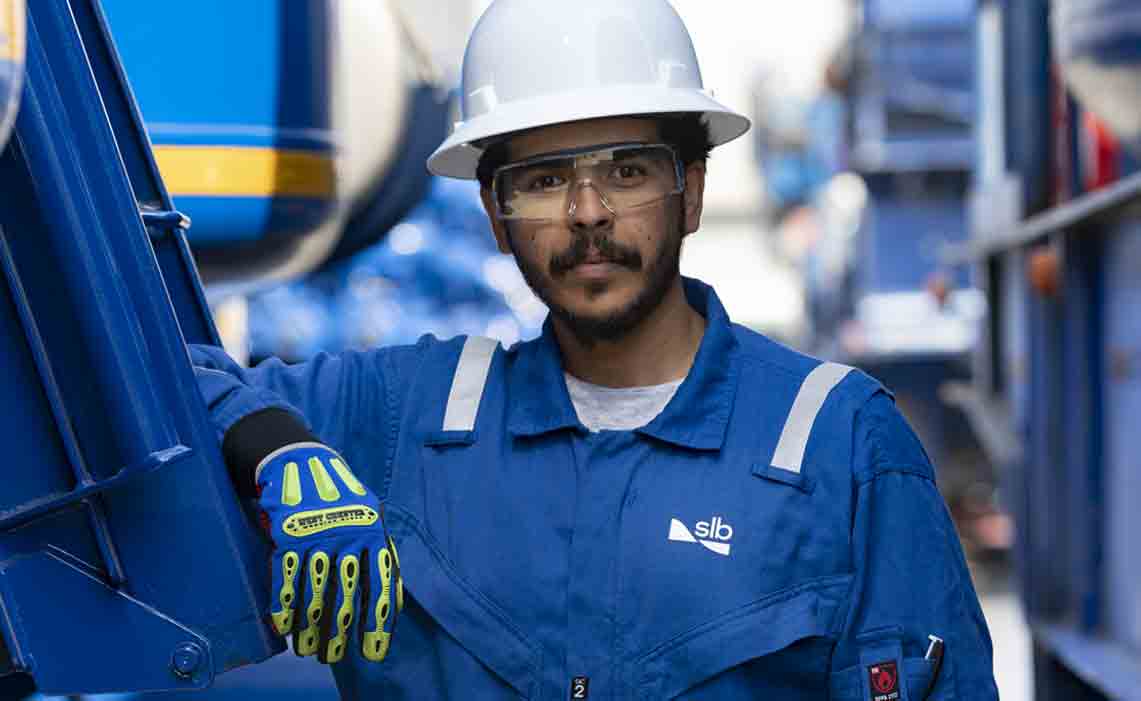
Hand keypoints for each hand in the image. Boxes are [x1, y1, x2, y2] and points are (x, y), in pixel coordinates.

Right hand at [255, 442, 402, 663]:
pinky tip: (285, 627)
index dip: (377, 622)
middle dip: (340, 632)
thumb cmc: (342, 499)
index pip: (380, 585)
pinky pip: (286, 576)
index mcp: (373, 534)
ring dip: (310, 626)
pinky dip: (284, 604)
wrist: (302, 462)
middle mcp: (347, 535)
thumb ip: (380, 556)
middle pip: (345, 595)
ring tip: (308, 651)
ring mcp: (316, 534)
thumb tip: (391, 606)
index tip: (374, 652)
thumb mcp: (370, 518)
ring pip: (314, 591)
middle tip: (335, 657)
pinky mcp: (287, 533)